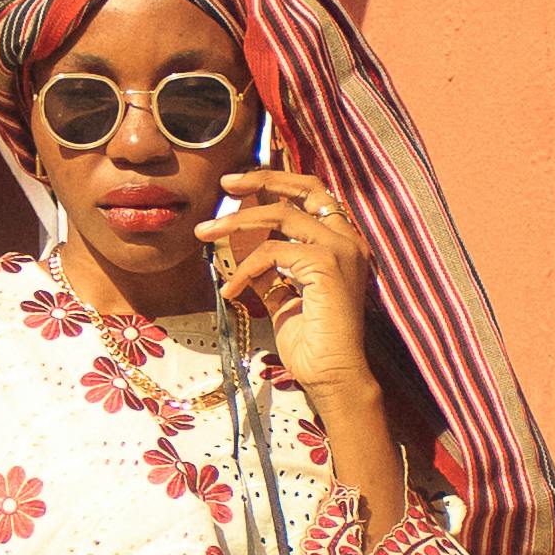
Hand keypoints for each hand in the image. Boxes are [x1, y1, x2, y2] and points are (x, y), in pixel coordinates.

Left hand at [198, 165, 374, 396]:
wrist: (332, 376)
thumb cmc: (312, 344)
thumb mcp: (285, 297)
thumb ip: (272, 271)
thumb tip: (245, 252)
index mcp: (344, 244)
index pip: (313, 195)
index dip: (278, 182)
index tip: (240, 184)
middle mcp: (348, 240)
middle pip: (305, 188)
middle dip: (262, 179)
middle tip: (225, 183)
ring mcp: (341, 249)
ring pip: (280, 216)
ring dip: (236, 222)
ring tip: (205, 233)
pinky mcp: (326, 263)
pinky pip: (272, 252)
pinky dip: (245, 269)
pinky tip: (231, 291)